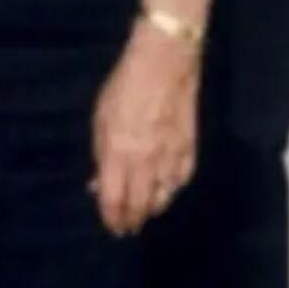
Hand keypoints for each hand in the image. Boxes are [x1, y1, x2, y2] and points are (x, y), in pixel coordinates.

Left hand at [91, 22, 199, 236]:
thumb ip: (100, 154)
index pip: (114, 200)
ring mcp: (170, 156)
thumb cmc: (124, 85)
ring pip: (163, 198)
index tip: (111, 227)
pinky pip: (181, 180)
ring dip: (152, 209)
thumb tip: (98, 183)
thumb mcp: (101, 118)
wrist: (165, 60)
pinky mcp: (190, 147)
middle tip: (127, 228)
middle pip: (139, 205)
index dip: (111, 218)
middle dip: (132, 221)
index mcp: (118, 152)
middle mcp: (145, 161)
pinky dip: (172, 190)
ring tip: (145, 213)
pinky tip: (166, 191)